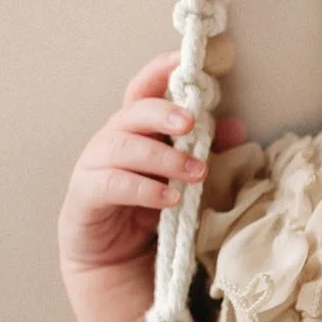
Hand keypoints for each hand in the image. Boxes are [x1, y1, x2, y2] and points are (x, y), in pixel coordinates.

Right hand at [58, 51, 247, 276]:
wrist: (113, 260)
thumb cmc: (147, 211)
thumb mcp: (182, 179)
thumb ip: (206, 151)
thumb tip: (236, 126)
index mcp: (137, 128)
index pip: (144, 89)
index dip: (160, 71)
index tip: (184, 61)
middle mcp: (113, 139)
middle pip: (133, 112)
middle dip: (163, 112)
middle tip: (193, 123)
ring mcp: (94, 165)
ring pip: (123, 146)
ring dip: (163, 156)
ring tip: (196, 172)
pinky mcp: (85, 195)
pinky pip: (113, 184)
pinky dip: (144, 189)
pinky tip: (170, 198)